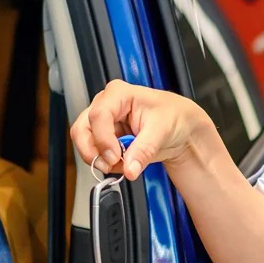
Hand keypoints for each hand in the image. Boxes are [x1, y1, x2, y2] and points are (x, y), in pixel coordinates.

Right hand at [71, 79, 213, 180]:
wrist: (180, 128)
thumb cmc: (173, 116)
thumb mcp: (162, 131)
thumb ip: (144, 150)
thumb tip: (129, 169)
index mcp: (118, 94)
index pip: (98, 115)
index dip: (103, 139)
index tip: (114, 157)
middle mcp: (106, 105)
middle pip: (82, 129)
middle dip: (93, 151)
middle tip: (110, 165)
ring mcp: (103, 123)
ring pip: (84, 143)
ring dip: (99, 159)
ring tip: (121, 164)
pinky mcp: (105, 138)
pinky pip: (95, 154)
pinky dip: (106, 163)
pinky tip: (123, 163)